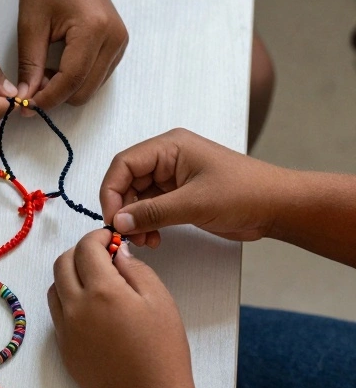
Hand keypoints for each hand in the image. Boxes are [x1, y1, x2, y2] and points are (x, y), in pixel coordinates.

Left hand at [17, 0, 127, 109]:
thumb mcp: (31, 22)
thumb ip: (29, 64)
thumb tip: (25, 99)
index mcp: (94, 30)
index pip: (71, 81)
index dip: (47, 98)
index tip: (23, 106)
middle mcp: (114, 41)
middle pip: (83, 92)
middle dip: (56, 95)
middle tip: (30, 84)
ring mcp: (119, 45)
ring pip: (90, 89)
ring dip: (65, 89)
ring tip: (43, 70)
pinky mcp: (118, 48)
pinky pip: (95, 79)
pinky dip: (75, 81)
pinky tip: (58, 65)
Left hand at [48, 229, 198, 387]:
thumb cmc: (164, 351)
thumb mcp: (160, 301)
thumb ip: (135, 269)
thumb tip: (116, 253)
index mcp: (101, 291)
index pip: (85, 248)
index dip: (98, 237)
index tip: (111, 238)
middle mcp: (74, 308)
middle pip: (61, 264)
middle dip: (80, 253)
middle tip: (102, 257)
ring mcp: (65, 331)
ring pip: (54, 289)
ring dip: (70, 276)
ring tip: (96, 282)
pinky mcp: (63, 351)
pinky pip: (57, 315)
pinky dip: (68, 302)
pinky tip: (93, 310)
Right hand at [100, 128, 285, 247]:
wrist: (276, 207)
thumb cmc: (245, 193)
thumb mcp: (194, 203)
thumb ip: (152, 212)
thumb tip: (119, 220)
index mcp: (170, 147)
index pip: (124, 164)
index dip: (111, 191)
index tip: (112, 219)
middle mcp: (168, 159)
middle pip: (127, 182)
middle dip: (124, 210)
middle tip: (126, 234)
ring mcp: (173, 178)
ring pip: (138, 198)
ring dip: (136, 221)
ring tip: (144, 240)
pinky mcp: (180, 196)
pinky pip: (152, 209)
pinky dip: (148, 224)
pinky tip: (154, 238)